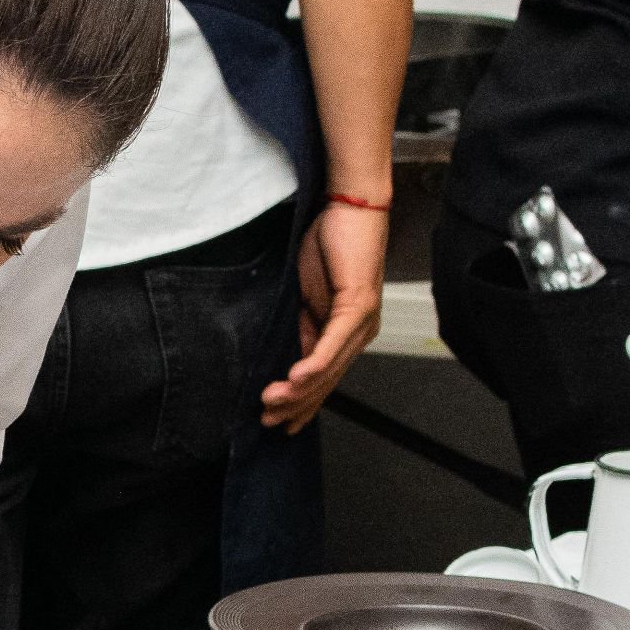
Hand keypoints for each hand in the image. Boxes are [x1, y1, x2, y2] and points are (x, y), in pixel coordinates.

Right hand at [261, 201, 387, 435]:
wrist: (350, 206)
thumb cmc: (330, 243)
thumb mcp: (307, 294)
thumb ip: (301, 326)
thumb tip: (285, 357)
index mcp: (348, 331)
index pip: (325, 378)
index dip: (303, 404)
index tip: (281, 423)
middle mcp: (360, 332)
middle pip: (326, 382)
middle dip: (295, 406)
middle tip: (267, 421)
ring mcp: (362, 322)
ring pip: (329, 369)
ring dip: (298, 391)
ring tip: (271, 403)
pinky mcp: (358, 306)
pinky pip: (333, 344)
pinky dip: (313, 364)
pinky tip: (295, 378)